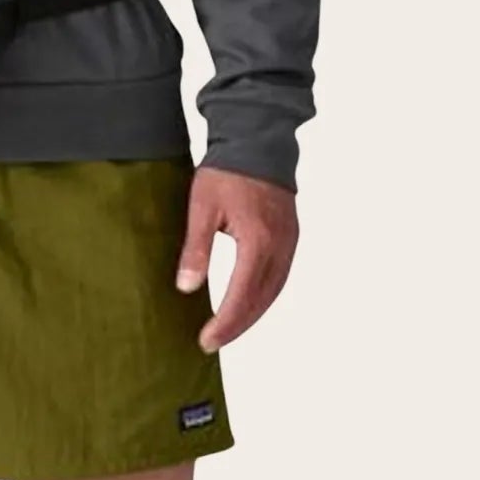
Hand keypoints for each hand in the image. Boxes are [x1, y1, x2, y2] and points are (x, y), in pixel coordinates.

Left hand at [175, 165, 298, 352]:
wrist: (257, 138)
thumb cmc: (227, 170)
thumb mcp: (202, 207)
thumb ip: (196, 249)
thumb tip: (187, 288)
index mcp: (258, 242)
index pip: (241, 297)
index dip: (224, 324)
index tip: (205, 341)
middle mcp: (280, 248)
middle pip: (261, 301)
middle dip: (237, 325)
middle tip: (213, 341)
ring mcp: (290, 242)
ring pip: (274, 292)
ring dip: (252, 314)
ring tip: (228, 328)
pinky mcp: (291, 235)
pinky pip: (280, 276)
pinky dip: (264, 295)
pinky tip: (248, 301)